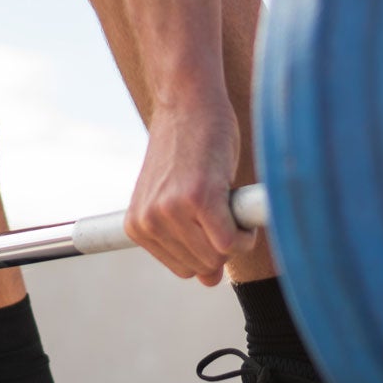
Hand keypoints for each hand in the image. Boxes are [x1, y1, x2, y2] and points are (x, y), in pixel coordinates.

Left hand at [125, 97, 252, 285]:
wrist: (188, 102)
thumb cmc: (188, 147)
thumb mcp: (176, 198)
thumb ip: (188, 239)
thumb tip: (209, 280)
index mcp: (138, 226)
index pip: (184, 268)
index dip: (207, 250)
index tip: (211, 221)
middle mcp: (149, 222)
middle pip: (202, 267)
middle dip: (222, 245)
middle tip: (224, 208)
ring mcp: (171, 210)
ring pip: (217, 257)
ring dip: (236, 236)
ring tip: (229, 200)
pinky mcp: (197, 197)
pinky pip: (230, 242)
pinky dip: (244, 233)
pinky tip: (239, 203)